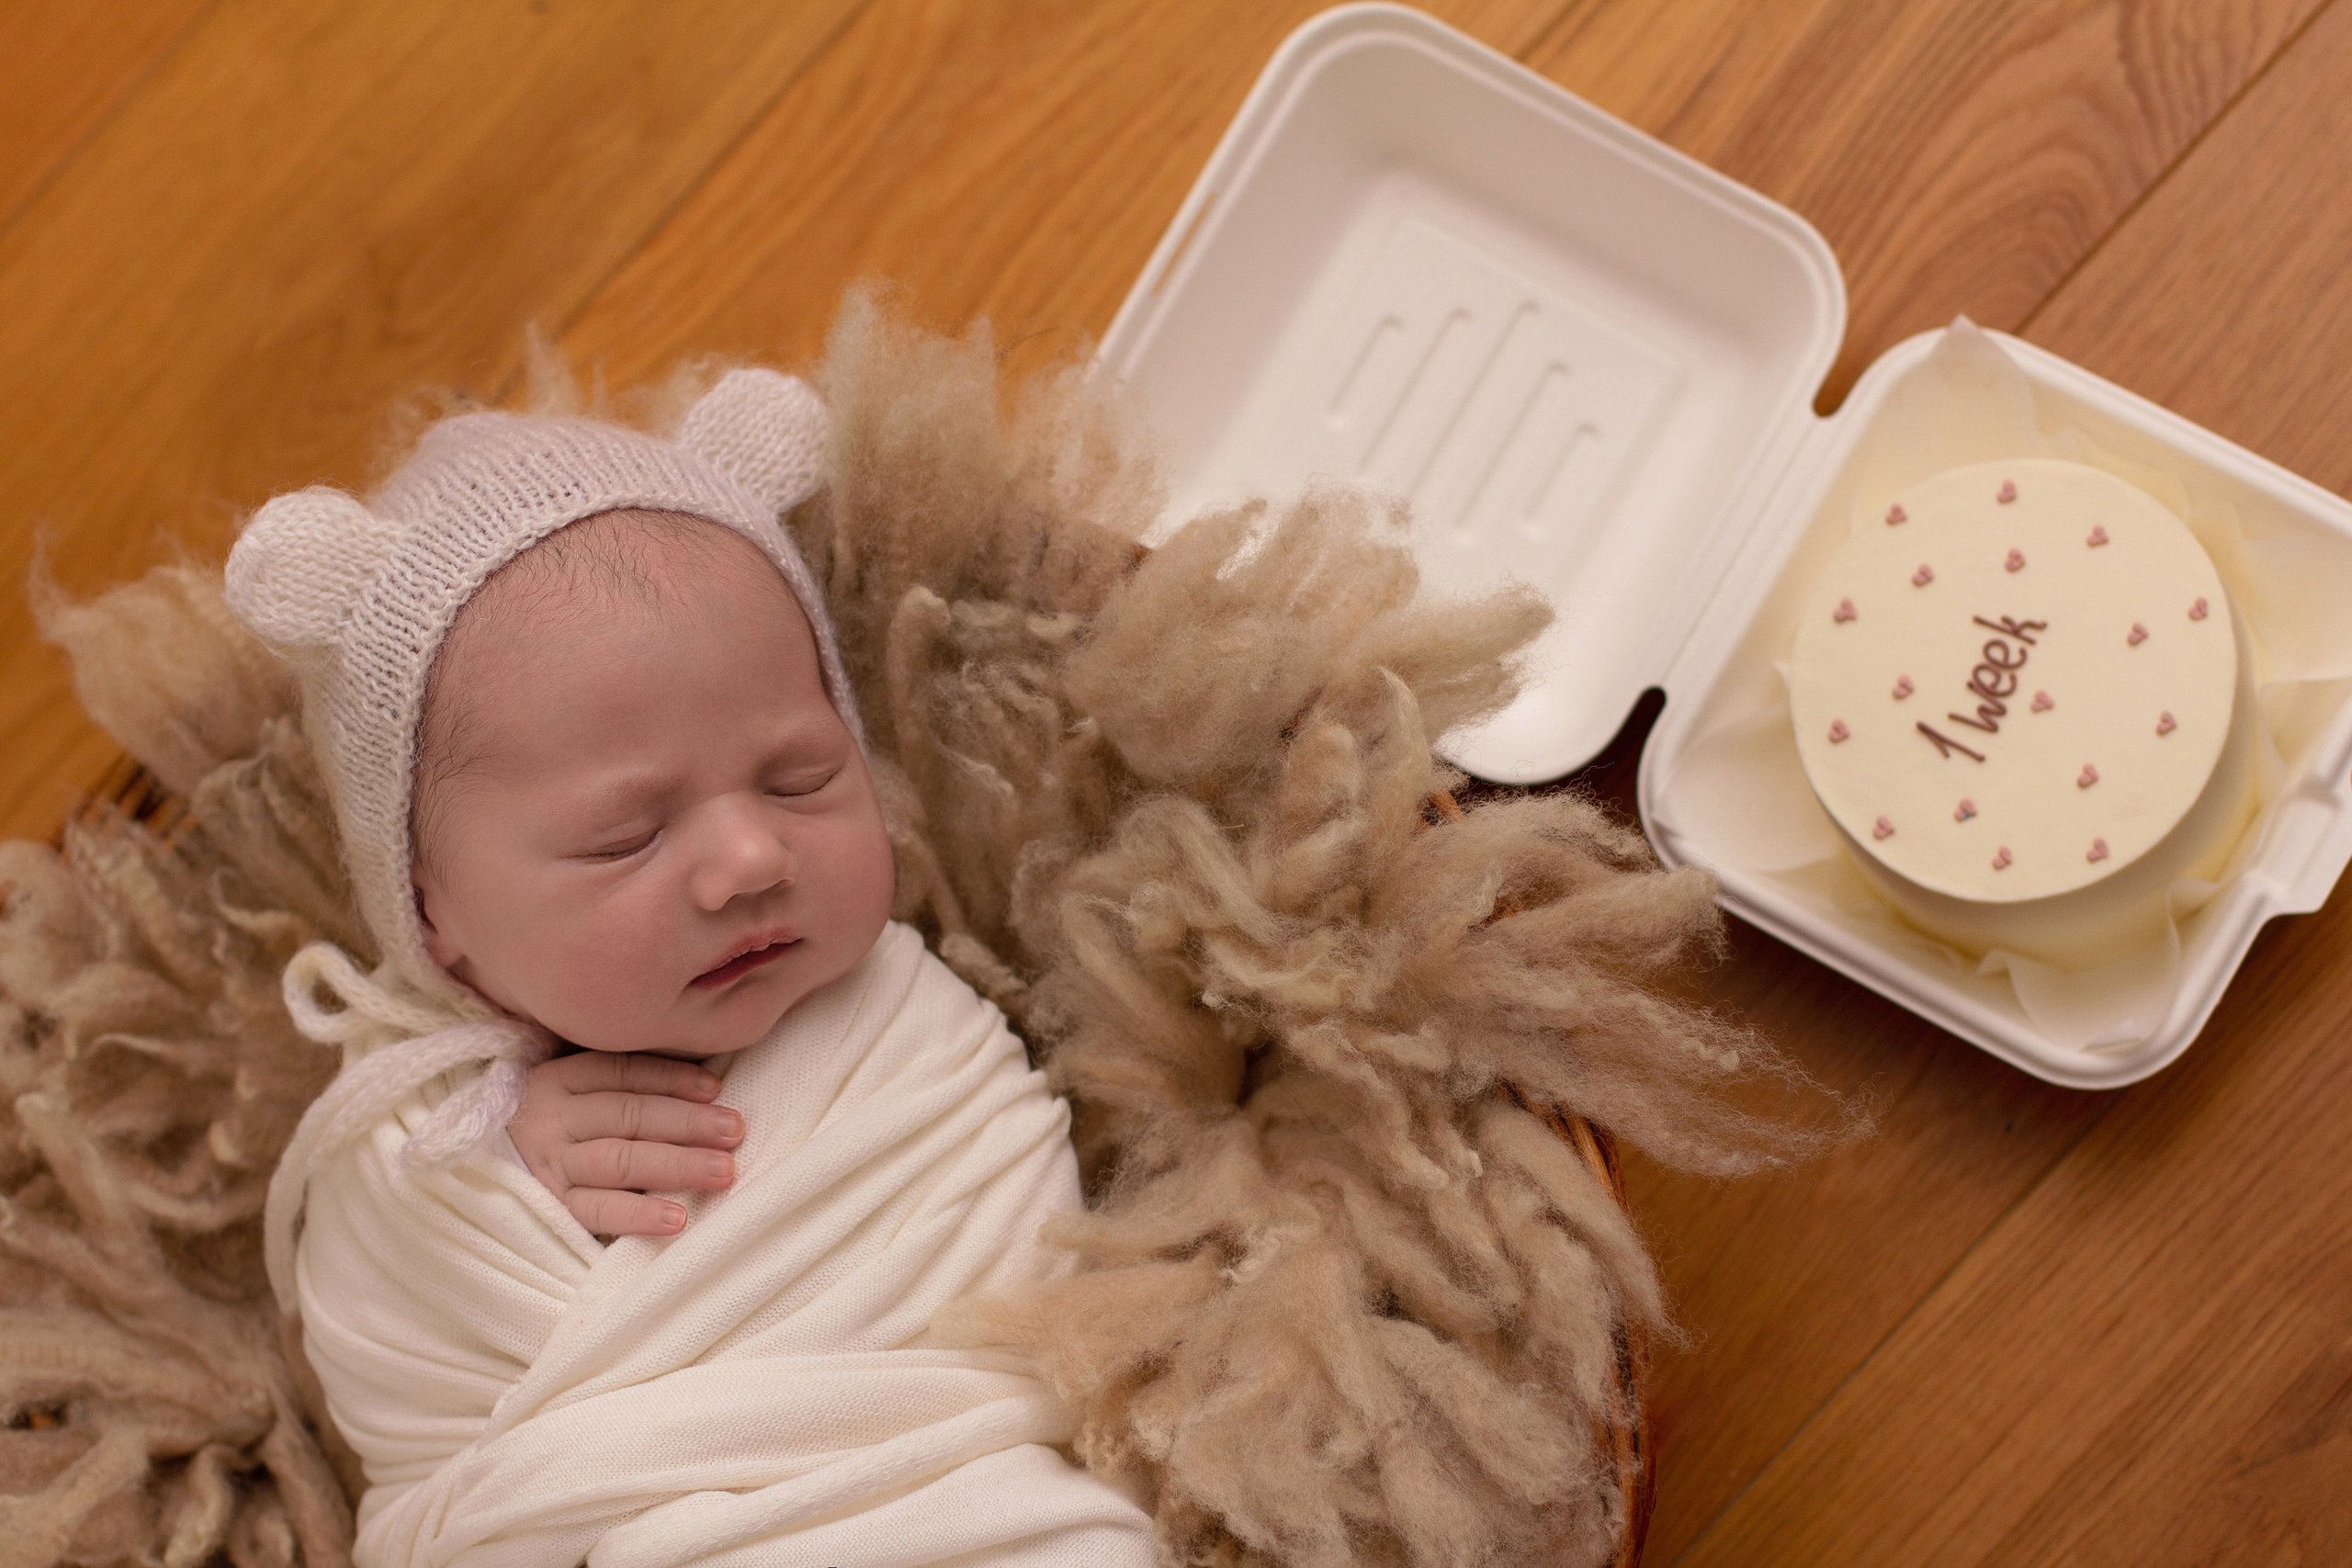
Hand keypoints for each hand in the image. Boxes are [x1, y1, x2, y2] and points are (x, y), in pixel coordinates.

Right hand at [507, 1052, 743, 1236]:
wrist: (480, 1169)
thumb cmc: (557, 1126)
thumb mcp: (576, 1093)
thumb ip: (623, 1085)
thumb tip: (705, 1085)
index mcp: (559, 1079)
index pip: (620, 1072)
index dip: (670, 1078)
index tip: (715, 1088)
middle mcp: (552, 1119)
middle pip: (628, 1115)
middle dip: (687, 1122)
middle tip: (735, 1130)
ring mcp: (550, 1165)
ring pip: (619, 1161)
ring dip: (676, 1164)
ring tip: (723, 1171)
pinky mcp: (551, 1209)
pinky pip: (598, 1212)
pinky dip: (639, 1215)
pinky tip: (677, 1219)